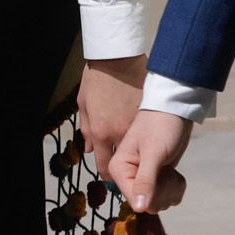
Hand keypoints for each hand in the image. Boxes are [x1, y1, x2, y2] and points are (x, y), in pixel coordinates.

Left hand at [78, 54, 147, 179]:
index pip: (105, 167)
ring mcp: (137, 127)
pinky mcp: (150, 118)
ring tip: (140, 150)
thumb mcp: (84, 104)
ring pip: (140, 150)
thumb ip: (87, 130)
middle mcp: (120, 134)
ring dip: (139, 152)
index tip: (112, 174)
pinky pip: (149, 134)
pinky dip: (148, 137)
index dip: (108, 174)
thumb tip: (89, 149)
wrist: (118, 60)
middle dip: (126, 166)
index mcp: (101, 132)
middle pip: (125, 162)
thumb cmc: (97, 80)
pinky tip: (148, 133)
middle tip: (128, 163)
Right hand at [109, 109, 190, 212]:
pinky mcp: (156, 180)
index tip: (161, 174)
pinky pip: (168, 197)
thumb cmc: (160, 127)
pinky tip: (173, 171)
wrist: (174, 113)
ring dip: (171, 188)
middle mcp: (127, 176)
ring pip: (160, 203)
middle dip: (164, 190)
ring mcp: (142, 179)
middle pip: (149, 205)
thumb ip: (145, 181)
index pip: (135, 200)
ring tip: (169, 167)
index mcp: (119, 169)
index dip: (153, 194)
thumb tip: (139, 209)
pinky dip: (176, 186)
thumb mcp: (153, 153)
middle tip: (166, 169)